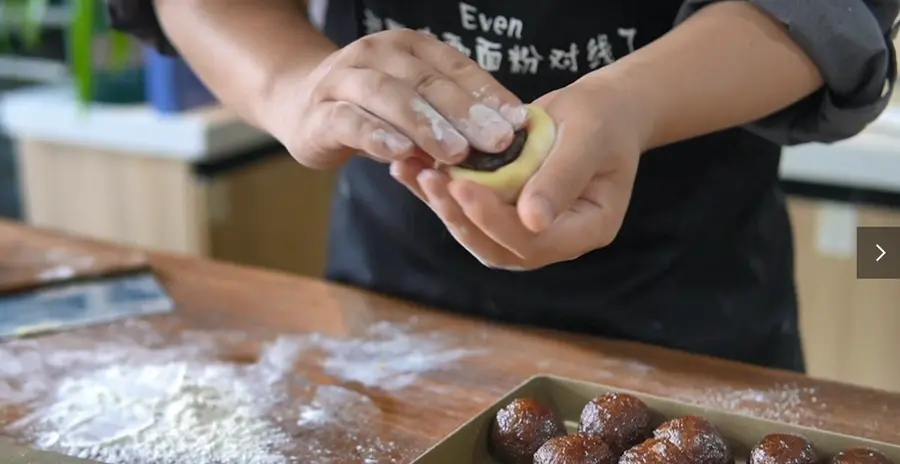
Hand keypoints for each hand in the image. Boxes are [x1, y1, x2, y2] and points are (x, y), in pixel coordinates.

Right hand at [264, 29, 528, 168]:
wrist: (300, 103)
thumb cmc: (373, 108)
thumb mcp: (415, 103)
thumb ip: (451, 116)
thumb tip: (507, 139)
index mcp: (409, 47)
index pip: (456, 67)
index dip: (489, 94)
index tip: (518, 123)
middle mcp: (377, 55)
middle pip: (426, 81)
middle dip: (465, 113)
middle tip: (497, 142)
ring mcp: (344, 80)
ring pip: (389, 97)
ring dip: (425, 125)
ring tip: (456, 153)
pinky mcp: (319, 113)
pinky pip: (350, 122)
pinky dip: (377, 136)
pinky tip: (401, 154)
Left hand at [390, 76, 649, 269]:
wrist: (600, 108)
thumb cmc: (602, 117)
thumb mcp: (588, 137)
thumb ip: (562, 177)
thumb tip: (532, 220)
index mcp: (587, 228)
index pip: (535, 241)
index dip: (495, 221)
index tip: (464, 186)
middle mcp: (554, 237)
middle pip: (499, 246)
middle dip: (460, 216)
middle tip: (429, 180)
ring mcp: (526, 228)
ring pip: (477, 232)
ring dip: (442, 205)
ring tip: (412, 171)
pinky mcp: (503, 210)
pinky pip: (467, 209)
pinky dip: (438, 191)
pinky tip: (408, 168)